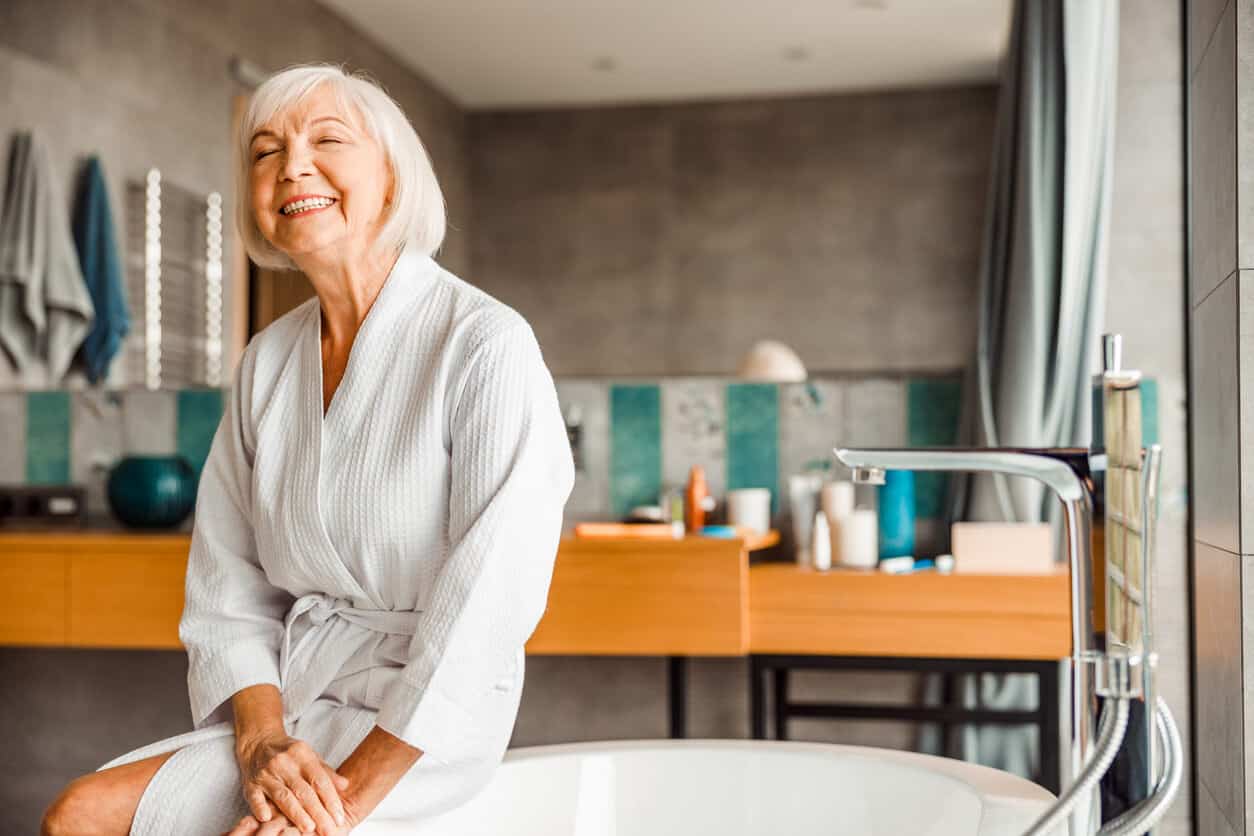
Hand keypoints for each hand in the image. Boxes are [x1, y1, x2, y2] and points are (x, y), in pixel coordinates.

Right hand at [235, 730, 351, 834]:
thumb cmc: (289, 754)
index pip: (320, 780)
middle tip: (328, 830)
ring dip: (296, 814)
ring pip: (283, 796)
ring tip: (309, 828)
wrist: (259, 743)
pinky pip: (255, 797)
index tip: (339, 818)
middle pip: (304, 792)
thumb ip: (326, 772)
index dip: (331, 800)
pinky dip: (260, 808)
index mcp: (303, 755)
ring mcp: (266, 774)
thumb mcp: (310, 756)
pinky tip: (267, 819)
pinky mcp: (250, 783)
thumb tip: (345, 785)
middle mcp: (285, 764)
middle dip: (318, 813)